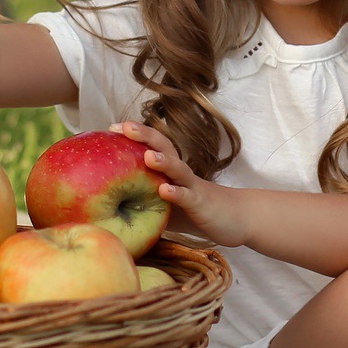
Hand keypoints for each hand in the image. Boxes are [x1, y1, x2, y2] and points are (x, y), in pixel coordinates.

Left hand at [114, 121, 254, 247]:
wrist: (236, 219)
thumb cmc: (195, 211)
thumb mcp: (165, 205)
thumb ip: (144, 202)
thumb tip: (111, 210)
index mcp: (171, 171)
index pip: (152, 146)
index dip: (135, 135)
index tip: (112, 128)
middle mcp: (181, 173)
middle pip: (164, 147)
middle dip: (144, 136)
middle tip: (124, 128)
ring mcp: (193, 187)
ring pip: (178, 169)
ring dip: (163, 161)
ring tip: (148, 156)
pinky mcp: (201, 204)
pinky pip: (188, 196)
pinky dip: (177, 193)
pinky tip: (165, 191)